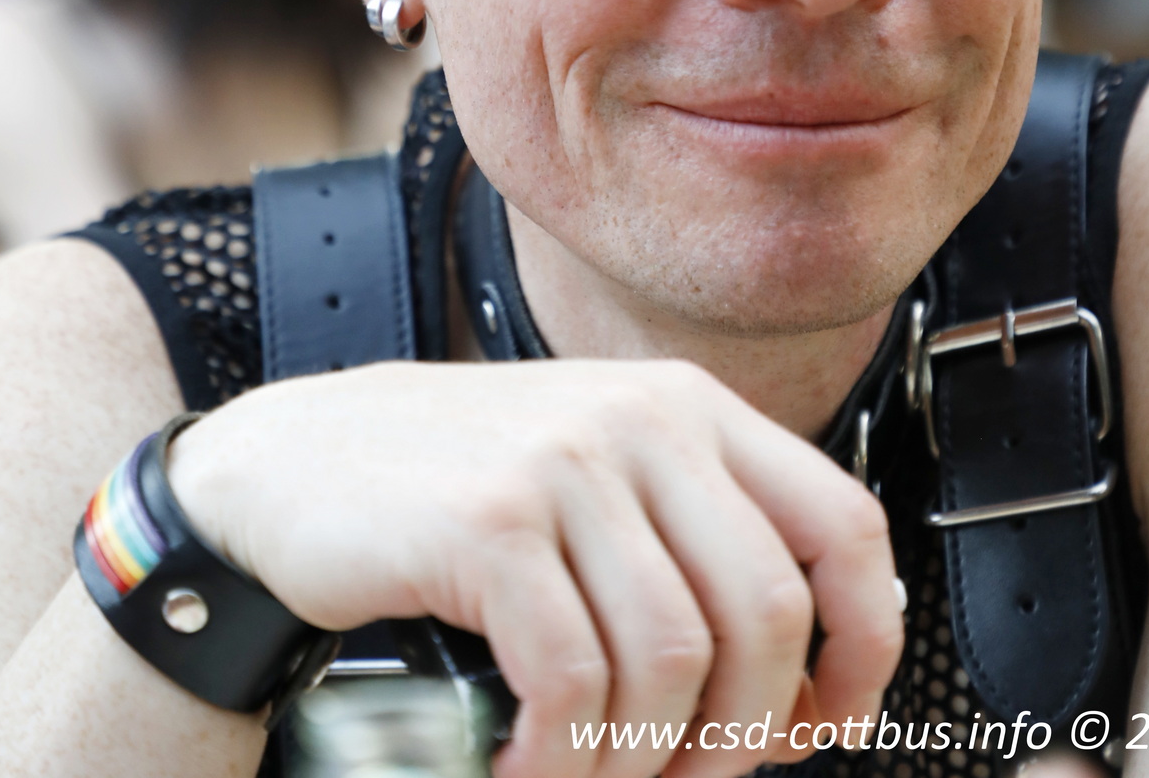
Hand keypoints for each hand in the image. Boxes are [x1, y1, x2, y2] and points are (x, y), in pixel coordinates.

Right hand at [168, 360, 901, 777]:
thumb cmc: (450, 493)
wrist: (286, 469)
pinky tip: (525, 772)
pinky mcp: (491, 521)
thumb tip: (802, 694)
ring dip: (642, 763)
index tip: (832, 723)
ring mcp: (565, 464)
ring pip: (675, 660)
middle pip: (766, 612)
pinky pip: (574, 681)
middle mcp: (642, 419)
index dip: (862, 642)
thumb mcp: (594, 482)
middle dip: (744, 733)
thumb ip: (691, 547)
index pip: (842, 523)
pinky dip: (562, 761)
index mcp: (688, 407)